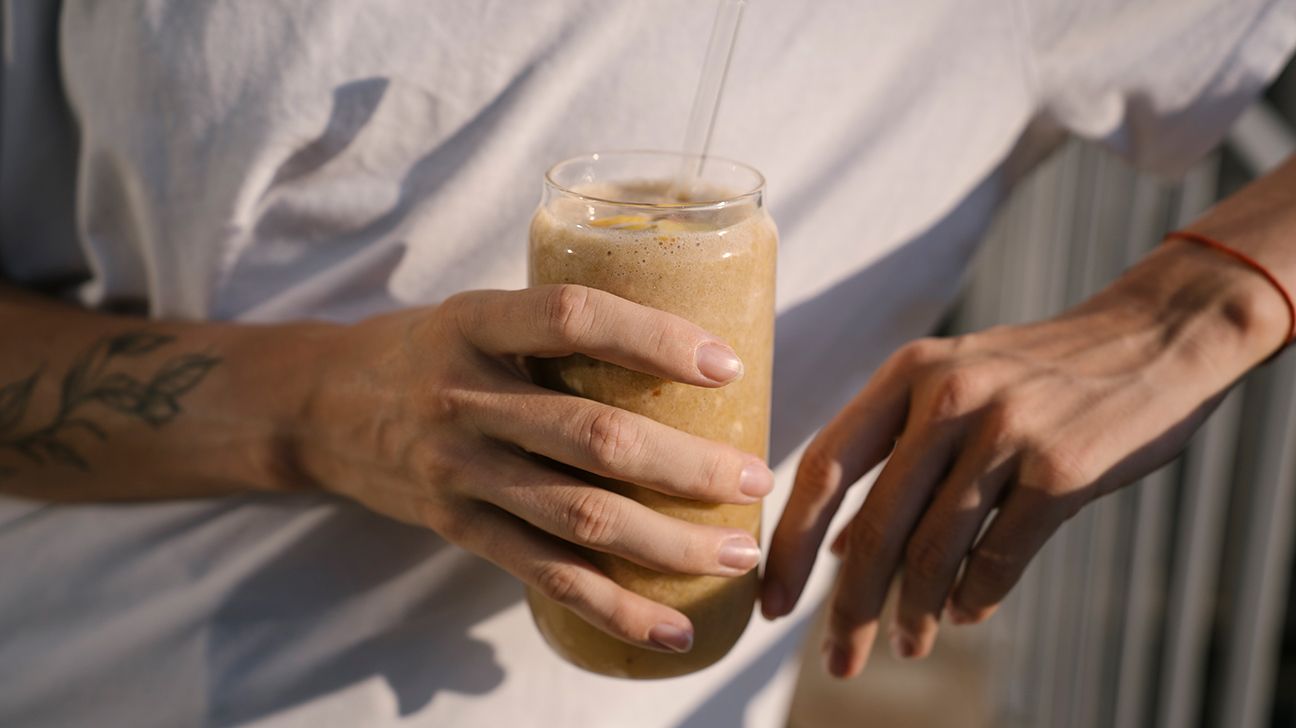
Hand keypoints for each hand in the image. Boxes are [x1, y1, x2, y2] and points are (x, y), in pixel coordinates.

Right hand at [289, 285, 772, 653]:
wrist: (320, 407)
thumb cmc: (427, 349)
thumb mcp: (477, 314)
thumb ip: (556, 330)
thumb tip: (680, 347)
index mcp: (475, 324)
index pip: (571, 319)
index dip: (653, 339)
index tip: (726, 366)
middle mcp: (464, 398)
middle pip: (593, 437)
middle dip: (687, 466)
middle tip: (755, 478)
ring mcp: (460, 471)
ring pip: (581, 516)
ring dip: (669, 542)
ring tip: (737, 552)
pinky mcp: (460, 528)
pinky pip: (546, 576)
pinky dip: (614, 609)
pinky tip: (672, 629)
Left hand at [760, 240, 1287, 677]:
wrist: (1153, 336)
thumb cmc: (1036, 374)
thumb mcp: (950, 386)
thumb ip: (892, 456)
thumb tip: (834, 549)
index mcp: (906, 373)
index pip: (822, 466)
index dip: (790, 541)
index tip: (773, 601)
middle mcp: (947, 397)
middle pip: (874, 525)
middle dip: (849, 605)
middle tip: (838, 659)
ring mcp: (1005, 431)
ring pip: (935, 550)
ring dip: (915, 613)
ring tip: (906, 646)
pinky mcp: (1061, 469)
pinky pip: (1000, 557)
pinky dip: (977, 597)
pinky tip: (965, 615)